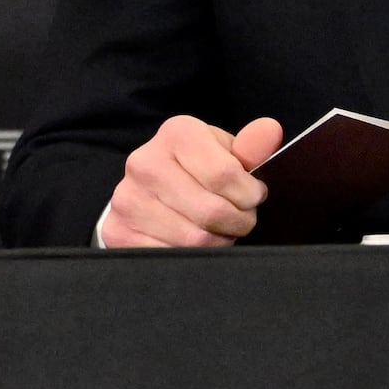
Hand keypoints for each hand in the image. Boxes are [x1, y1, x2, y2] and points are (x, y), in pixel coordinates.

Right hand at [102, 115, 283, 247]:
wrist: (147, 190)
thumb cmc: (195, 170)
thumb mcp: (224, 153)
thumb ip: (251, 147)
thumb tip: (270, 131)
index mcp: (176, 134)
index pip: (225, 175)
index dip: (250, 195)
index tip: (252, 197)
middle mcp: (145, 162)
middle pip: (212, 211)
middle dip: (238, 222)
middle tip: (240, 220)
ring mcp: (128, 199)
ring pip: (194, 239)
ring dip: (218, 242)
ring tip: (219, 230)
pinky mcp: (118, 231)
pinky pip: (170, 256)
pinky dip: (192, 257)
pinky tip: (194, 242)